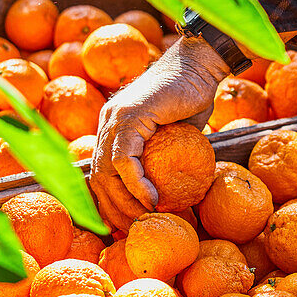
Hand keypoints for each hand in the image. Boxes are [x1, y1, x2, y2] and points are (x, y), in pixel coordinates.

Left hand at [91, 36, 228, 230]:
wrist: (199, 65)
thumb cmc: (193, 97)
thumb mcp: (174, 135)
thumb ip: (162, 158)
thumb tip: (168, 193)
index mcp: (112, 126)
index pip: (99, 172)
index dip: (108, 202)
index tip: (124, 224)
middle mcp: (107, 122)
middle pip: (97, 177)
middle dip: (112, 210)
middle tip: (132, 230)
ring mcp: (114, 118)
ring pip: (107, 172)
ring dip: (124, 202)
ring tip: (145, 219)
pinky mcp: (129, 116)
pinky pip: (126, 160)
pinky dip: (137, 185)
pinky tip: (153, 200)